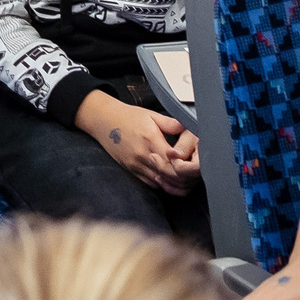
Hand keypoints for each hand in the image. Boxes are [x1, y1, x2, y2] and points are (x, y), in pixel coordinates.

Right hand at [79, 89, 198, 194]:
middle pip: (167, 175)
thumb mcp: (151, 115)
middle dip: (183, 178)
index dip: (185, 167)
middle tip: (195, 176)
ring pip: (159, 182)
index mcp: (150, 140)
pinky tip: (171, 181)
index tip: (195, 165)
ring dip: (174, 184)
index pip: (172, 161)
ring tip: (187, 181)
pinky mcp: (131, 170)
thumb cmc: (129, 116)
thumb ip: (171, 123)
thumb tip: (189, 126)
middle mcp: (142, 155)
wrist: (104, 121)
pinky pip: (150, 183)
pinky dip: (162, 184)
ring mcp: (135, 165)